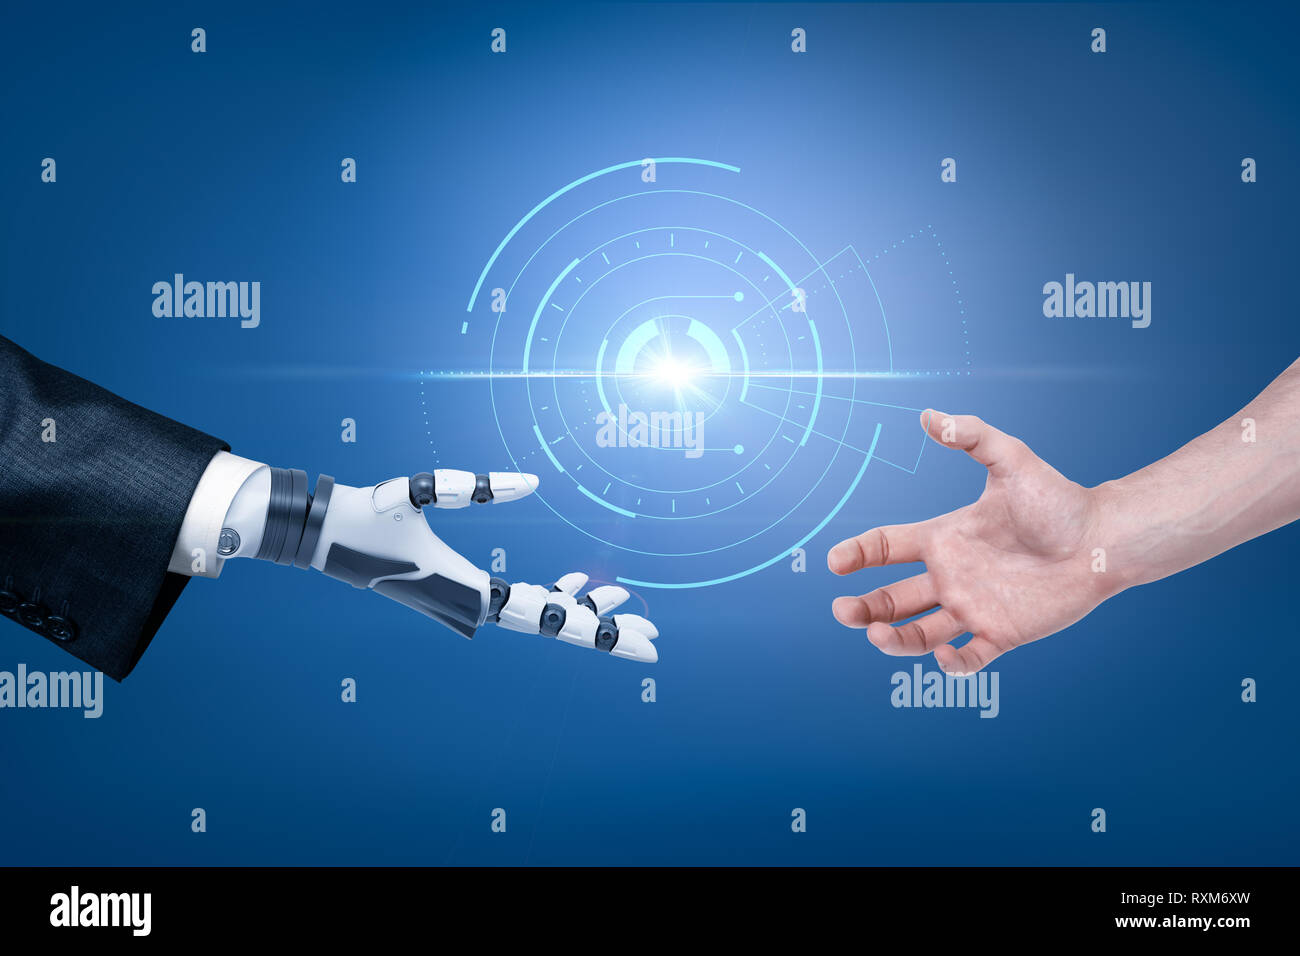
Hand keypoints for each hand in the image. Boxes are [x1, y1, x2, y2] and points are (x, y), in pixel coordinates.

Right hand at [308, 469, 658, 662]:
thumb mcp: (417, 488)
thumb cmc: (368, 512)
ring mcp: (470, 604)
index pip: (551, 619)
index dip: (601, 631)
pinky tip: (579, 585)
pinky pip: (521, 600)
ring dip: (582, 611)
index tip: (643, 641)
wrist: (325, 533)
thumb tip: (533, 481)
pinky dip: (552, 594)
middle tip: (656, 640)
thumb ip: (473, 483)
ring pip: (542, 614)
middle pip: (556, 626)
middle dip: (606, 633)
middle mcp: (476, 609)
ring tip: (627, 603)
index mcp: (472, 594)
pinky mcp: (464, 592)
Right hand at [828, 411, 1107, 674]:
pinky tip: (945, 655)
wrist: (1104, 538)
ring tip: (877, 634)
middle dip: (863, 608)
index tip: (835, 562)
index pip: (885, 547)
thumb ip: (969, 436)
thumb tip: (926, 415)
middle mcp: (951, 576)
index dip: (857, 554)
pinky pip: (969, 658)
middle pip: (891, 599)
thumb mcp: (1011, 459)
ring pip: (919, 633)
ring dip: (893, 639)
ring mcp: (974, 608)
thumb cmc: (1059, 499)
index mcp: (944, 538)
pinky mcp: (1002, 634)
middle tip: (843, 612)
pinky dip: (951, 664)